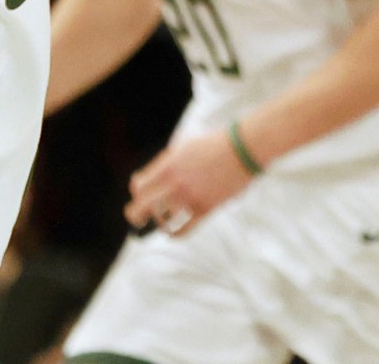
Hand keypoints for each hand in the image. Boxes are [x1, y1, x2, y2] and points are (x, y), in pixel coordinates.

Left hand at [124, 129, 253, 235]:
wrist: (242, 149)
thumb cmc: (215, 143)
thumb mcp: (185, 146)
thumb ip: (168, 161)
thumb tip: (155, 176)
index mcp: (168, 165)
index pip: (139, 185)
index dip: (136, 190)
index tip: (140, 193)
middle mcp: (175, 183)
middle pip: (142, 206)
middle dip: (135, 214)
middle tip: (137, 218)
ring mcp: (190, 197)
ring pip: (161, 219)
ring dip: (159, 221)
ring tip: (161, 221)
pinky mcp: (206, 208)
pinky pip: (183, 229)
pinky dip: (175, 234)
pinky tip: (172, 234)